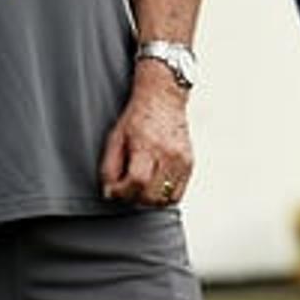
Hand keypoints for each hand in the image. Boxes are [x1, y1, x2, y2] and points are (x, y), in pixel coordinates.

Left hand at [99, 60, 193, 205]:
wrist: (163, 98)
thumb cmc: (137, 117)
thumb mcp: (115, 137)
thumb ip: (109, 166)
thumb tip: (110, 192)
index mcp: (147, 144)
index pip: (137, 181)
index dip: (122, 192)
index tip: (114, 190)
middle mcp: (168, 153)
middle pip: (151, 195)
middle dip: (134, 198)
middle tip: (125, 190)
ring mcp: (181, 160)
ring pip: (165, 199)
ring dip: (149, 201)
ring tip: (140, 188)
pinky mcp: (189, 164)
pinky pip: (177, 194)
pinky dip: (164, 197)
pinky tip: (154, 186)